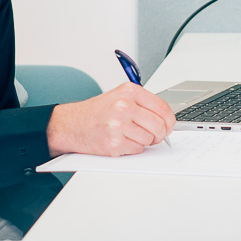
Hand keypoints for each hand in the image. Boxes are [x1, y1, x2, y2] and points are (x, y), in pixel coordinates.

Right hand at [47, 83, 175, 155]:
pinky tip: (121, 141)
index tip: (168, 126)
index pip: (163, 107)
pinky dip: (132, 148)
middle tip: (154, 135)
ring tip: (130, 135)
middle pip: (159, 125)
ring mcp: (119, 125)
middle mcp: (124, 106)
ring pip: (149, 139)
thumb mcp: (120, 97)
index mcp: (130, 91)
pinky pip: (137, 149)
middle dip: (160, 134)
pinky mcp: (114, 142)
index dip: (169, 121)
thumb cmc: (97, 112)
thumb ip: (143, 104)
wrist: (71, 124)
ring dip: (144, 141)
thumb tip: (167, 119)